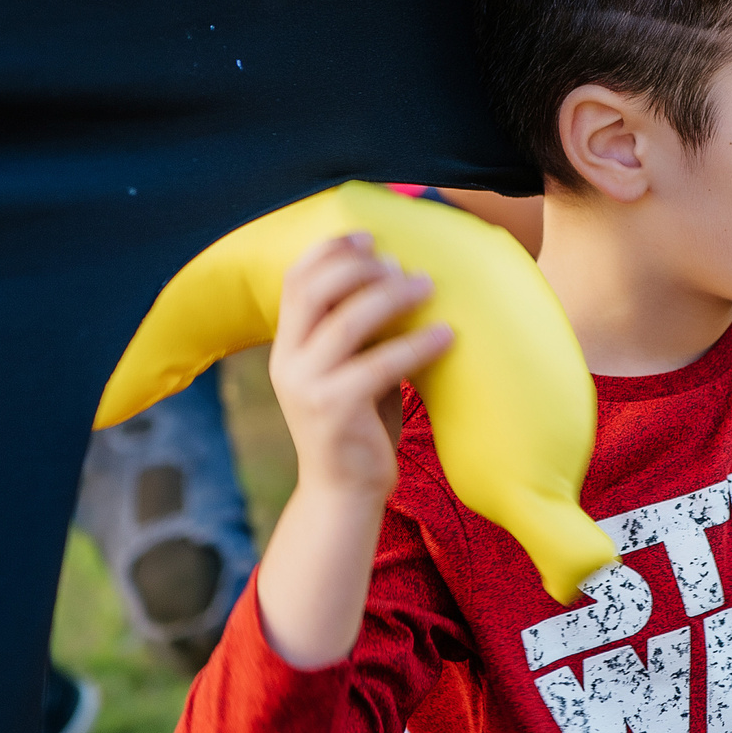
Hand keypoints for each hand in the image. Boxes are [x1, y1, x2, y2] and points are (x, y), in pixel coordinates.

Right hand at [268, 233, 454, 499]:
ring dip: (392, 297)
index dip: (328, 251)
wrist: (342, 495)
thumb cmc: (356, 426)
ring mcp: (306, 388)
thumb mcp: (347, 371)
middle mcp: (287, 364)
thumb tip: (397, 278)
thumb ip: (356, 333)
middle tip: (402, 264)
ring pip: (346, 323)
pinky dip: (416, 344)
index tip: (368, 237)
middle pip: (314, 292)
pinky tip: (446, 334)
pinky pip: (379, 365)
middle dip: (360, 267)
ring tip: (428, 286)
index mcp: (285, 349)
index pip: (293, 282)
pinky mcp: (334, 411)